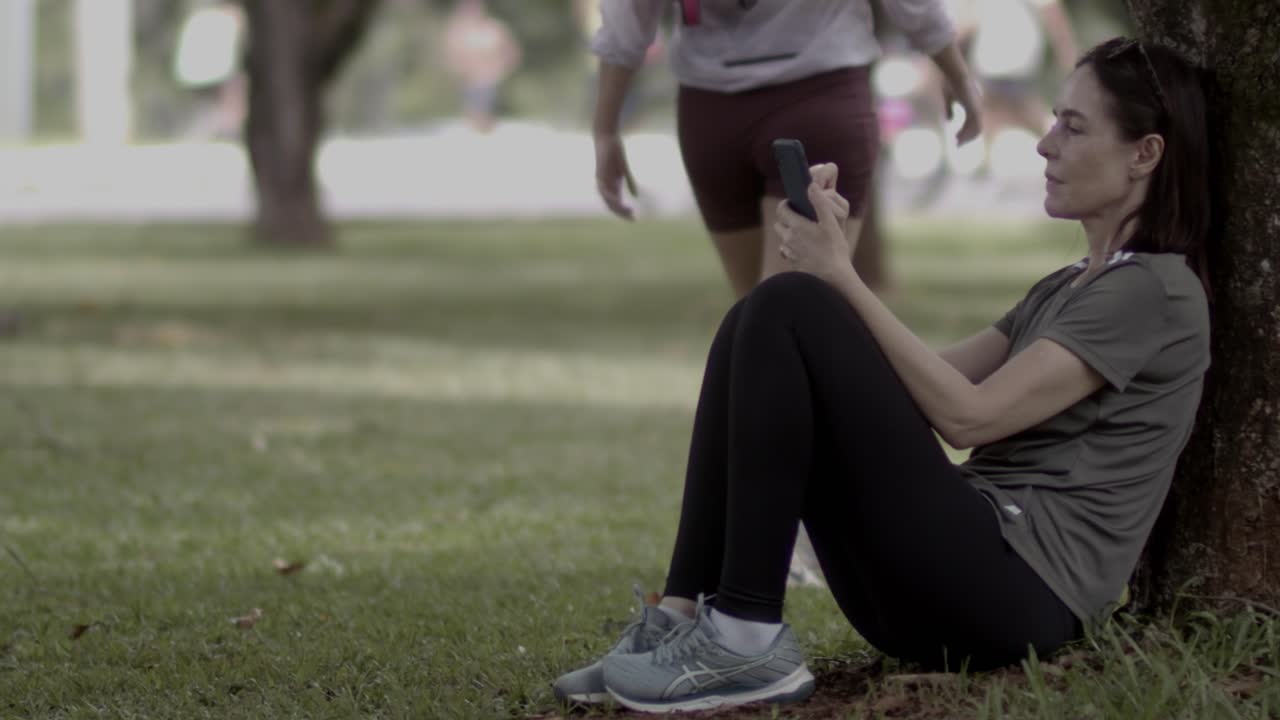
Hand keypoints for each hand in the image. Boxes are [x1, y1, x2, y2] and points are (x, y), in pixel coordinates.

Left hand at [594, 133, 638, 219]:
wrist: (606, 138)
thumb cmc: (615, 152)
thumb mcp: (624, 169)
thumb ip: (629, 182)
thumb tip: (636, 196)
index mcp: (611, 185)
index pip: (616, 204)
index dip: (624, 212)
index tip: (634, 218)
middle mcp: (605, 185)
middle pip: (611, 205)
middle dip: (622, 213)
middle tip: (632, 218)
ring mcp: (601, 181)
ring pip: (608, 200)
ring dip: (618, 207)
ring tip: (628, 211)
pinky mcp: (599, 175)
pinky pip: (605, 190)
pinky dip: (612, 197)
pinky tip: (619, 201)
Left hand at [773, 163, 852, 283]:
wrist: (833, 276)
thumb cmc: (834, 248)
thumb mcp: (831, 223)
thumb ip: (820, 203)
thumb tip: (811, 186)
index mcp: (796, 226)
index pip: (781, 209)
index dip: (786, 204)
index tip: (794, 203)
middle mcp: (788, 238)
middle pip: (778, 223)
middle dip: (786, 218)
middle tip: (800, 217)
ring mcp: (789, 252)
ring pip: (782, 238)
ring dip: (788, 233)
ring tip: (803, 233)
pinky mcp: (792, 263)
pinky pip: (786, 251)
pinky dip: (790, 247)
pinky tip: (803, 248)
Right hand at [942, 77, 983, 145]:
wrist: (956, 76)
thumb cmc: (950, 83)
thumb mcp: (949, 98)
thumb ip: (950, 109)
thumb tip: (950, 121)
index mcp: (973, 105)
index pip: (973, 122)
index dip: (966, 131)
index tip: (956, 138)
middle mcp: (978, 107)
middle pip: (976, 128)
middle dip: (967, 138)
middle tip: (957, 146)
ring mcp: (977, 109)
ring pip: (976, 129)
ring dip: (966, 138)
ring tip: (957, 145)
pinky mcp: (974, 109)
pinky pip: (972, 126)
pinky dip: (966, 134)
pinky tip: (957, 138)